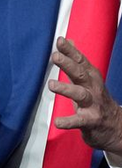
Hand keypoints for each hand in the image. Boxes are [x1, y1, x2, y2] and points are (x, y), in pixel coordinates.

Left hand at [49, 36, 121, 152]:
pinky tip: (58, 122)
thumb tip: (68, 41)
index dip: (70, 51)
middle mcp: (93, 88)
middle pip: (81, 74)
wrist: (116, 126)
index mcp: (91, 78)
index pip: (80, 61)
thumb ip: (76, 62)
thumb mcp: (88, 79)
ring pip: (80, 94)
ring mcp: (93, 104)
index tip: (59, 41)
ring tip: (51, 85)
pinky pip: (79, 121)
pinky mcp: (91, 120)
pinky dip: (68, 121)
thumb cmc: (96, 100)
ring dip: (66, 89)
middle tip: (55, 56)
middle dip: (68, 64)